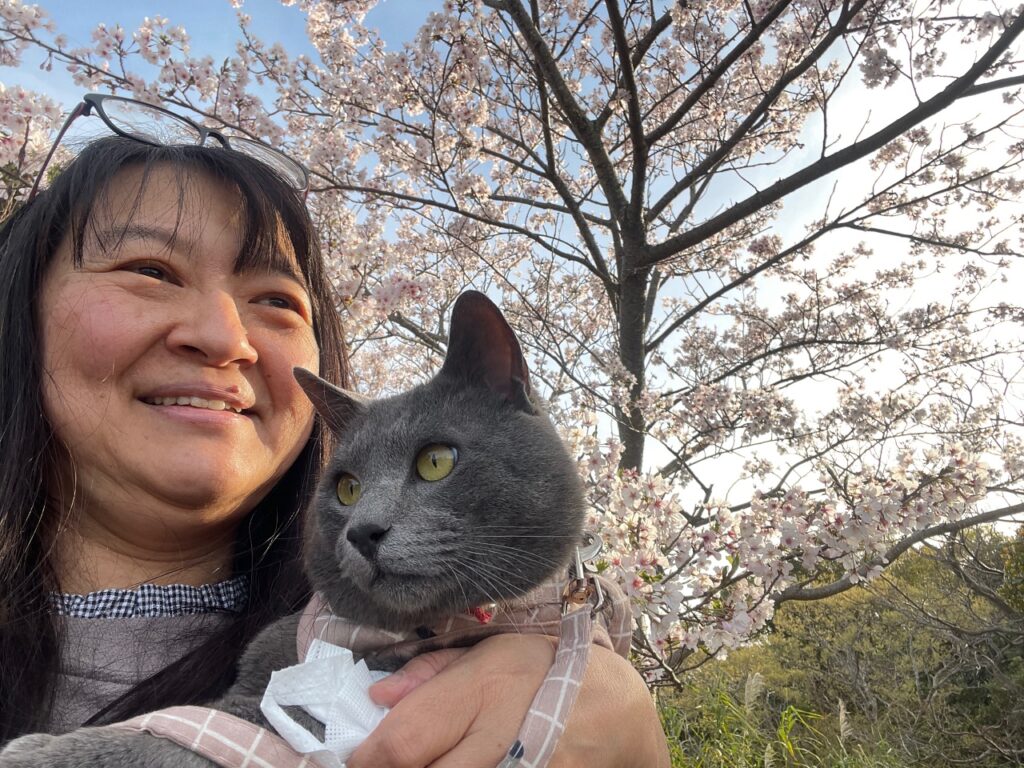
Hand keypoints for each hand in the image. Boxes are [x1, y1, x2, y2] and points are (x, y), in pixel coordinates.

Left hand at [348, 634, 669, 767]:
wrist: (614, 710)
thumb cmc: (542, 670)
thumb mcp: (490, 651)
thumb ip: (430, 673)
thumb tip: (375, 697)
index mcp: (484, 686)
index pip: (405, 738)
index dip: (365, 758)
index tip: (355, 759)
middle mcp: (503, 733)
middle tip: (384, 762)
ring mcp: (524, 767)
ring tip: (437, 754)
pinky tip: (461, 761)